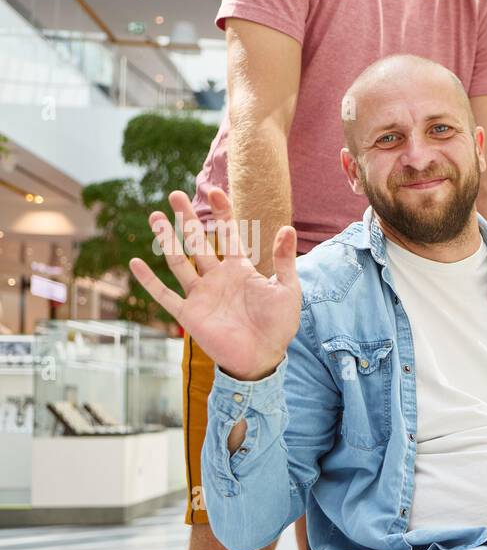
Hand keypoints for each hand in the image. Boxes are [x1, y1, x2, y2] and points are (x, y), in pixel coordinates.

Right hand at [129, 187, 300, 381]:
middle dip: (186, 219)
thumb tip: (287, 227)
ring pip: (178, 261)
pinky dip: (149, 281)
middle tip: (174, 194)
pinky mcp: (189, 314)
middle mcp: (217, 278)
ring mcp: (201, 294)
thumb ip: (284, 260)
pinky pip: (165, 295)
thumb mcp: (287, 290)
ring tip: (154, 216)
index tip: (214, 191)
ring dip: (166, 240)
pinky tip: (136, 263)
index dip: (222, 212)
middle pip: (197, 242)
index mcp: (240, 269)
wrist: (263, 358)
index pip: (229, 234)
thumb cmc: (279, 326)